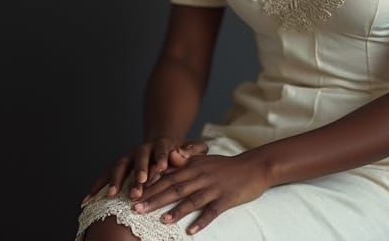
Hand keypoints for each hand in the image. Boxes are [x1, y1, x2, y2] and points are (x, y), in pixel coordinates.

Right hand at [81, 137, 209, 205]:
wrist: (163, 143)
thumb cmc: (181, 152)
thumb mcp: (192, 148)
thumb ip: (191, 150)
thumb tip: (181, 153)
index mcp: (162, 144)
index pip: (162, 149)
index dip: (161, 157)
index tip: (161, 167)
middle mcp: (143, 149)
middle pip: (139, 159)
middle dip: (137, 173)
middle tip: (138, 188)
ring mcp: (129, 157)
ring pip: (121, 166)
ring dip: (117, 180)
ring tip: (112, 195)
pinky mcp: (120, 166)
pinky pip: (106, 175)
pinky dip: (97, 186)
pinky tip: (88, 199)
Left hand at [131, 150, 270, 234]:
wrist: (255, 166)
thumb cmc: (227, 166)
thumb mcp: (204, 160)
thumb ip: (186, 161)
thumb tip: (170, 157)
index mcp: (193, 166)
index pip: (167, 176)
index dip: (150, 186)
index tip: (133, 195)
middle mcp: (201, 176)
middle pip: (174, 187)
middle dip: (155, 198)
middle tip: (136, 209)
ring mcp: (214, 187)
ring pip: (192, 199)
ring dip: (176, 210)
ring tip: (161, 221)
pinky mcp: (226, 198)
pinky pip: (212, 211)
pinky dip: (202, 221)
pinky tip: (191, 231)